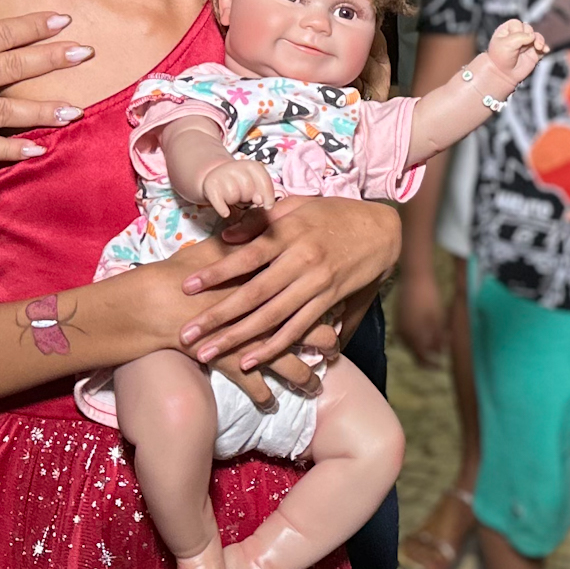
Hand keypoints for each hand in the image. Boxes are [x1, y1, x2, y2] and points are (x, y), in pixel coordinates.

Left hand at [174, 196, 398, 370]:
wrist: (382, 229)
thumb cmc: (335, 214)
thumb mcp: (299, 206)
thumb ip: (262, 221)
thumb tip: (227, 238)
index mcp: (291, 233)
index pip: (247, 256)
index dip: (216, 273)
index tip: (187, 287)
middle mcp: (303, 261)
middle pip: (253, 294)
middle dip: (217, 317)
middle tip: (187, 335)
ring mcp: (317, 284)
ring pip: (272, 318)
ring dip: (238, 339)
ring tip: (207, 354)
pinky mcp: (329, 301)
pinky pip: (297, 329)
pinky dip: (273, 347)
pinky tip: (250, 362)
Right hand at [197, 157, 274, 218]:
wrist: (215, 175)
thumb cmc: (239, 183)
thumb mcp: (254, 185)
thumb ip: (261, 192)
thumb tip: (260, 200)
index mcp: (251, 165)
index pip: (264, 180)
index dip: (268, 195)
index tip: (268, 207)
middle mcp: (236, 166)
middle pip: (248, 190)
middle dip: (247, 198)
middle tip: (241, 195)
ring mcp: (221, 174)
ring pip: (233, 196)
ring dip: (233, 201)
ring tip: (231, 197)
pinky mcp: (209, 185)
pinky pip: (219, 203)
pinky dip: (223, 209)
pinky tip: (225, 211)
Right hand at [395, 269, 449, 368]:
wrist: (415, 277)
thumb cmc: (430, 297)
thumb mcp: (438, 319)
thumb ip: (438, 338)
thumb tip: (440, 352)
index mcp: (413, 335)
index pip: (421, 357)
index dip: (432, 364)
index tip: (441, 366)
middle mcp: (403, 333)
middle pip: (414, 352)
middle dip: (427, 355)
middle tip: (440, 355)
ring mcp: (398, 326)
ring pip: (410, 344)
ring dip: (421, 347)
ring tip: (434, 343)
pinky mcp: (398, 319)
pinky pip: (406, 336)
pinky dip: (415, 339)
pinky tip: (424, 334)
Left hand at [478, 20, 549, 89]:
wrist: (503, 75)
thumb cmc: (500, 58)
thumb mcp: (506, 43)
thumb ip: (520, 36)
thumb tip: (533, 36)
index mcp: (507, 30)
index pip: (517, 24)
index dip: (517, 31)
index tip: (511, 41)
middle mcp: (518, 35)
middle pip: (528, 29)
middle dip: (529, 36)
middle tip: (524, 45)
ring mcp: (527, 44)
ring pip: (537, 36)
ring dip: (539, 40)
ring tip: (539, 47)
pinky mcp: (534, 53)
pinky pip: (543, 47)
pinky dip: (545, 48)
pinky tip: (545, 50)